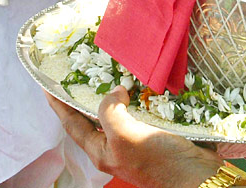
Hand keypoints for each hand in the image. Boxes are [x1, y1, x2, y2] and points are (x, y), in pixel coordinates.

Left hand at [48, 87, 221, 187]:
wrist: (197, 175)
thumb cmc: (158, 161)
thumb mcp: (124, 135)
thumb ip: (109, 111)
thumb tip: (115, 91)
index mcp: (101, 149)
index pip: (72, 124)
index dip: (59, 105)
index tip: (48, 85)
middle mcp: (115, 145)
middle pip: (94, 116)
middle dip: (87, 94)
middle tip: (82, 70)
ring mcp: (135, 140)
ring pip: (118, 110)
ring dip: (115, 91)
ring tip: (111, 69)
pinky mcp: (155, 133)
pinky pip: (140, 110)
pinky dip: (138, 95)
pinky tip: (142, 82)